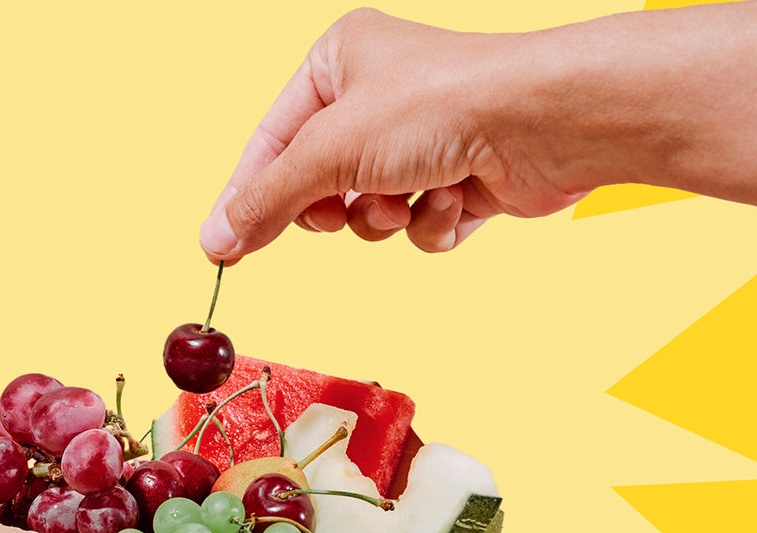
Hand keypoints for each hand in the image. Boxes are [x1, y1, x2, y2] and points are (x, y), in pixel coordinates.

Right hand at [199, 9, 589, 262]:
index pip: (270, 141)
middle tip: (340, 210)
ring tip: (408, 196)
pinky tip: (456, 197)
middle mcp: (379, 96)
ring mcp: (422, 138)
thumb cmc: (438, 103)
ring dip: (384, 216)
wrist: (541, 122)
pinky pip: (418, 225)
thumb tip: (216, 240)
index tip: (221, 247)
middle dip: (335, 206)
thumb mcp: (327, 151)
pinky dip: (431, 223)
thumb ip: (266, 199)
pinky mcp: (460, 177)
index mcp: (339, 62)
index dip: (247, 196)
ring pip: (368, 211)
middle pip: (318, 182)